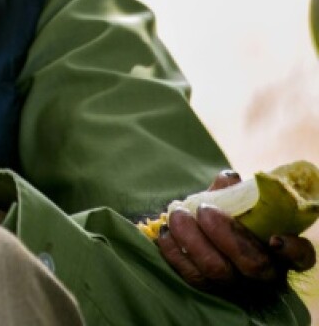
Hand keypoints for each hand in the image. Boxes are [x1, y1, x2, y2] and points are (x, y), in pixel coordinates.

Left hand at [157, 170, 316, 303]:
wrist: (193, 230)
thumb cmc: (220, 213)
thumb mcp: (229, 199)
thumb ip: (231, 190)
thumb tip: (228, 179)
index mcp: (278, 249)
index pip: (301, 256)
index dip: (292, 251)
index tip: (275, 239)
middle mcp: (262, 272)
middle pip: (253, 264)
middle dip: (227, 235)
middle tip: (204, 209)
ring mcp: (234, 284)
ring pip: (217, 271)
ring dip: (193, 239)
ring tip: (178, 214)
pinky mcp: (207, 288)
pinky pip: (191, 275)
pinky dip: (175, 251)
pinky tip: (165, 232)